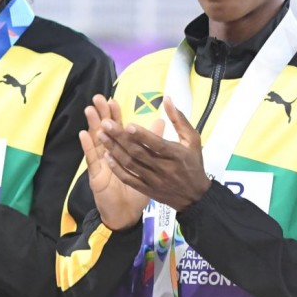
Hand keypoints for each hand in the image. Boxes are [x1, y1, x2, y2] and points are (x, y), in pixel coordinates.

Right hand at [79, 95, 157, 229]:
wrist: (127, 214)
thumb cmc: (137, 190)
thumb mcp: (148, 167)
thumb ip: (153, 143)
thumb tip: (161, 122)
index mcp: (123, 152)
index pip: (118, 130)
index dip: (116, 115)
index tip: (114, 100)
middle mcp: (110, 156)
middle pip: (105, 132)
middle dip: (102, 115)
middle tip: (98, 98)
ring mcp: (101, 166)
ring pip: (96, 143)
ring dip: (92, 126)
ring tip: (90, 110)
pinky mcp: (96, 177)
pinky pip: (92, 161)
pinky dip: (87, 148)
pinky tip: (83, 134)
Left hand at [98, 97, 211, 211]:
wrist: (195, 196)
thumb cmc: (193, 164)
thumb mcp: (193, 140)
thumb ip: (179, 120)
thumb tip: (168, 100)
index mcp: (175, 155)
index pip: (156, 144)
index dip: (142, 135)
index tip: (128, 125)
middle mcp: (163, 168)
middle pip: (138, 152)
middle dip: (120, 138)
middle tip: (105, 124)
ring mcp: (154, 180)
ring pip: (130, 164)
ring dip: (114, 150)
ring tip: (101, 136)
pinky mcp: (147, 189)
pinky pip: (129, 179)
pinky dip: (117, 168)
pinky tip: (107, 157)